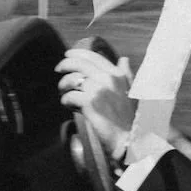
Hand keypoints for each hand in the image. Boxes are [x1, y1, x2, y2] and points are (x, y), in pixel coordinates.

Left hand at [56, 47, 134, 162]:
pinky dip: (66, 101)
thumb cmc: (129, 116)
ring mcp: (98, 90)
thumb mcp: (131, 90)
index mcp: (117, 74)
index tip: (67, 54)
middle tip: (58, 69)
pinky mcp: (89, 103)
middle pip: (79, 64)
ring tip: (64, 92)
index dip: (77, 53)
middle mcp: (107, 78)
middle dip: (65, 64)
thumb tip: (123, 59)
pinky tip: (70, 106)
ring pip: (71, 80)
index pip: (94, 56)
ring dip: (64, 86)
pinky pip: (69, 96)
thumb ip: (126, 73)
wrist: (127, 137)